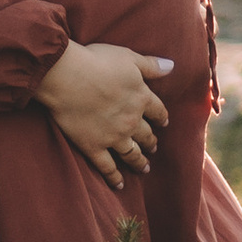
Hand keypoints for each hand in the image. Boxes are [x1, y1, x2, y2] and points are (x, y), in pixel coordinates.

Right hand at [38, 40, 174, 185]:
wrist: (69, 77)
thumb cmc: (97, 62)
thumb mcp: (129, 57)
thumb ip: (151, 65)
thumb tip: (172, 66)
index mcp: (141, 97)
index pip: (158, 111)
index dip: (162, 117)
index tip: (164, 123)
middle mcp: (131, 120)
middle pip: (145, 134)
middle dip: (151, 142)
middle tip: (153, 147)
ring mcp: (113, 136)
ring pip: (132, 154)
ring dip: (139, 162)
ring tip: (144, 168)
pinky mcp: (94, 147)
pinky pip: (107, 167)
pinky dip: (115, 177)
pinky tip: (120, 185)